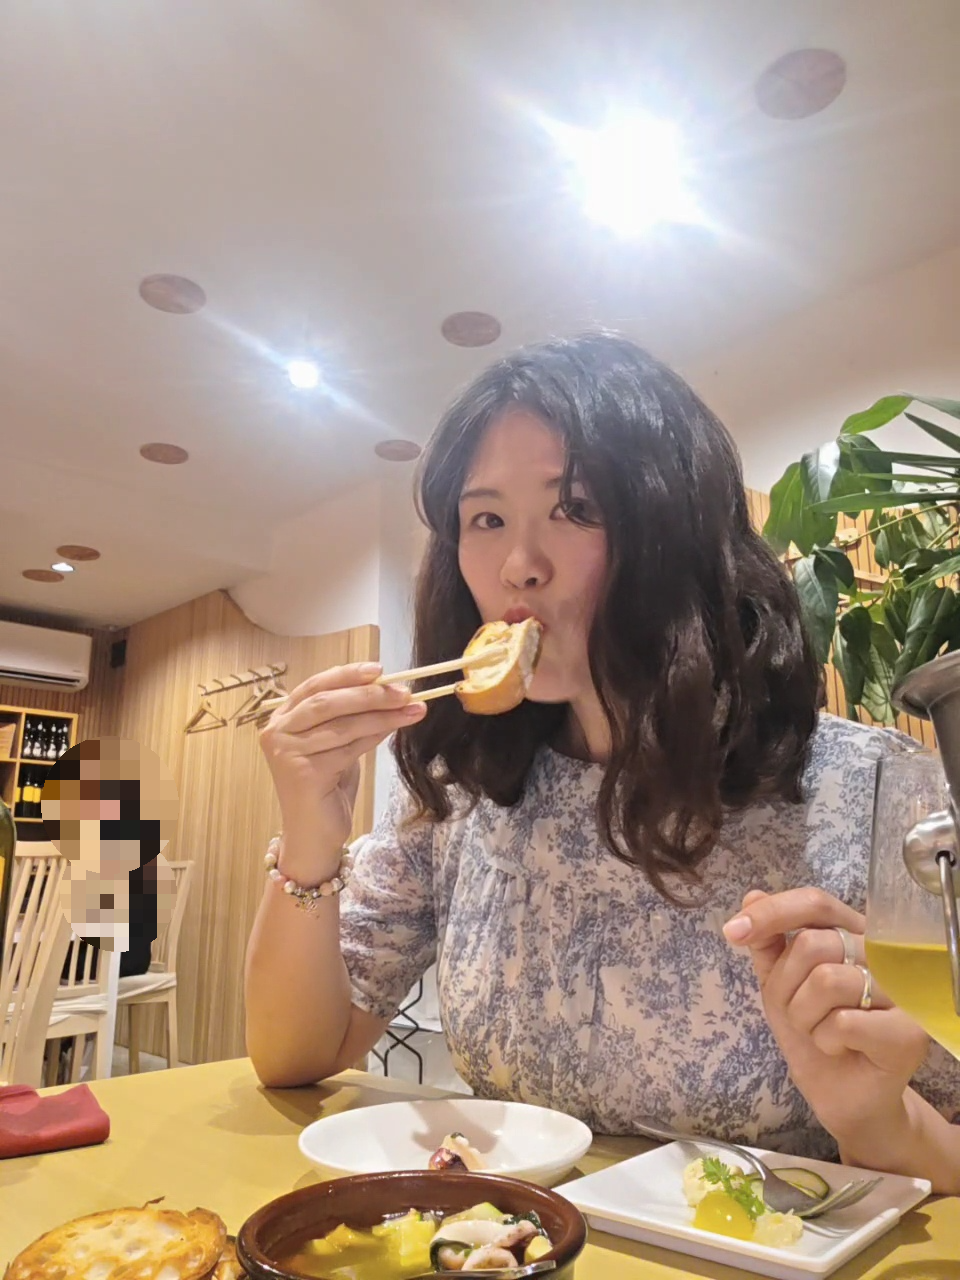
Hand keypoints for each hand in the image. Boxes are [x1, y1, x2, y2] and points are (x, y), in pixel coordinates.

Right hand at [258, 663, 425, 878]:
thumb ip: (350, 717)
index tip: (380, 668)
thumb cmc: (327, 788)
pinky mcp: (302, 773)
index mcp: (282, 718)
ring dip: (381, 714)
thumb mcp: (339, 744)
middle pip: (327, 701)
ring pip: (342, 724)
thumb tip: (388, 688)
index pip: (315, 685)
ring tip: (412, 708)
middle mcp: (276, 732)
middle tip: (404, 691)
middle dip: (369, 693)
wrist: (314, 835)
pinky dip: (375, 735)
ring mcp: (285, 753)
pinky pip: (348, 747)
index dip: (348, 674)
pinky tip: (395, 728)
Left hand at [723, 887, 929, 1144]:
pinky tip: (840, 1050)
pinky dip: (825, 1041)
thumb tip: (752, 895)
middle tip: (798, 1014)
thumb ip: (768, 942)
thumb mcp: (779, 984)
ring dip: (805, 1018)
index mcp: (851, 933)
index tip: (733, 933)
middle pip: (813, 944)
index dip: (773, 913)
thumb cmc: (815, 1031)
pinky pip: (843, 1022)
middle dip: (786, 986)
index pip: (815, 903)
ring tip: (822, 1033)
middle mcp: (882, 954)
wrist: (842, 1094)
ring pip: (826, 981)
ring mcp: (901, 991)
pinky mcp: (908, 1032)